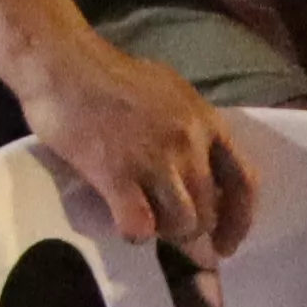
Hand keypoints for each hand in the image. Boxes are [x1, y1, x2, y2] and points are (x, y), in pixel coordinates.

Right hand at [23, 36, 255, 253]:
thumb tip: (198, 171)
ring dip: (166, 233)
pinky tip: (123, 221)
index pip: (244, 183)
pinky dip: (135, 232)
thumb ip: (189, 129)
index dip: (239, 221)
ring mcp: (153, 159)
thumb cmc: (110, 74)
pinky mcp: (116, 173)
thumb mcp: (168, 92)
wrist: (62, 64)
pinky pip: (140, 225)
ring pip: (181, 223)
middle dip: (193, 231)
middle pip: (209, 210)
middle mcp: (188, 143)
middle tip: (172, 232)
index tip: (227, 242)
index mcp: (206, 121)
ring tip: (147, 222)